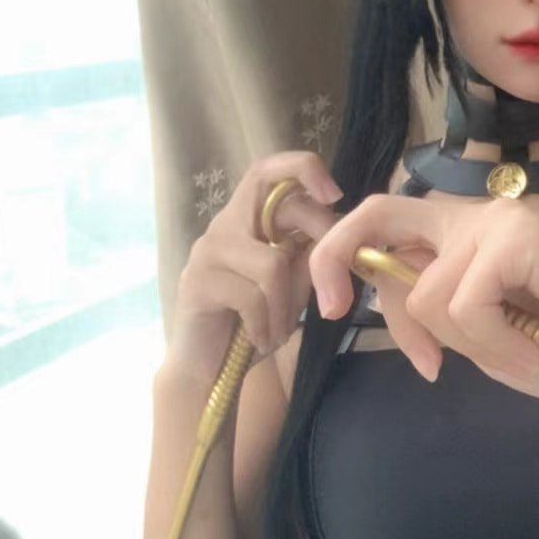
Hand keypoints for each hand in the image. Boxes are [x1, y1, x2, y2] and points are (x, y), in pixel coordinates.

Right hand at [167, 150, 341, 385]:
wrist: (207, 370)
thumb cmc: (252, 324)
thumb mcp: (290, 287)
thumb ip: (308, 257)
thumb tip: (341, 231)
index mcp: (248, 221)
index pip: (268, 170)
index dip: (302, 168)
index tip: (335, 195)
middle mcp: (224, 225)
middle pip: (271, 197)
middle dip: (316, 233)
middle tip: (328, 281)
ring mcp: (207, 251)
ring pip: (272, 264)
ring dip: (286, 308)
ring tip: (280, 332)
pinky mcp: (197, 282)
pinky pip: (251, 297)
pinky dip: (266, 326)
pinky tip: (260, 342)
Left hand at [308, 194, 538, 398]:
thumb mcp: (487, 341)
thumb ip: (440, 319)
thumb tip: (386, 306)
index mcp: (463, 238)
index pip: (384, 228)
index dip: (344, 261)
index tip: (333, 311)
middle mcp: (474, 218)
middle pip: (377, 216)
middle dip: (338, 258)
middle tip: (332, 310)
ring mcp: (496, 223)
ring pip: (426, 296)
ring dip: (468, 346)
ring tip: (522, 357)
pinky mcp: (517, 238)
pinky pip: (465, 305)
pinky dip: (493, 345)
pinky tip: (533, 355)